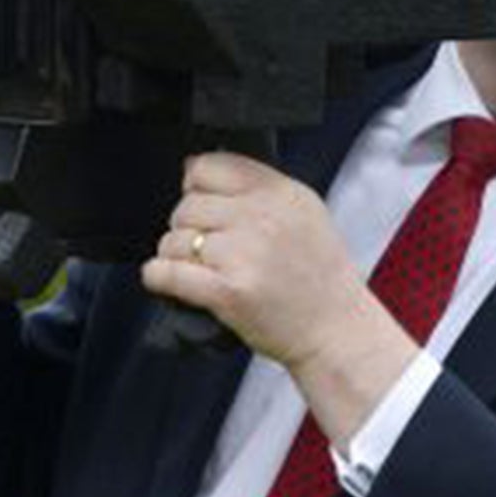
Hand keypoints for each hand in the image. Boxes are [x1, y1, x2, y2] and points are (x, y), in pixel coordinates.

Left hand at [141, 152, 417, 436]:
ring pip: (174, 240)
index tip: (202, 205)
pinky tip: (163, 279)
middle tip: (204, 248)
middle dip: (186, 226)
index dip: (196, 185)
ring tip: (196, 270)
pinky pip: (169, 273)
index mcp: (280, 193)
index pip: (210, 166)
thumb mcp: (304, 212)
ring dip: (175, 255)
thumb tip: (192, 166)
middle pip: (187, 205)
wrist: (338, 330)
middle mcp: (262, 217)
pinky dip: (157, 276)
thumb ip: (257, 187)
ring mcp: (244, 254)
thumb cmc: (319, 276)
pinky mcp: (229, 292)